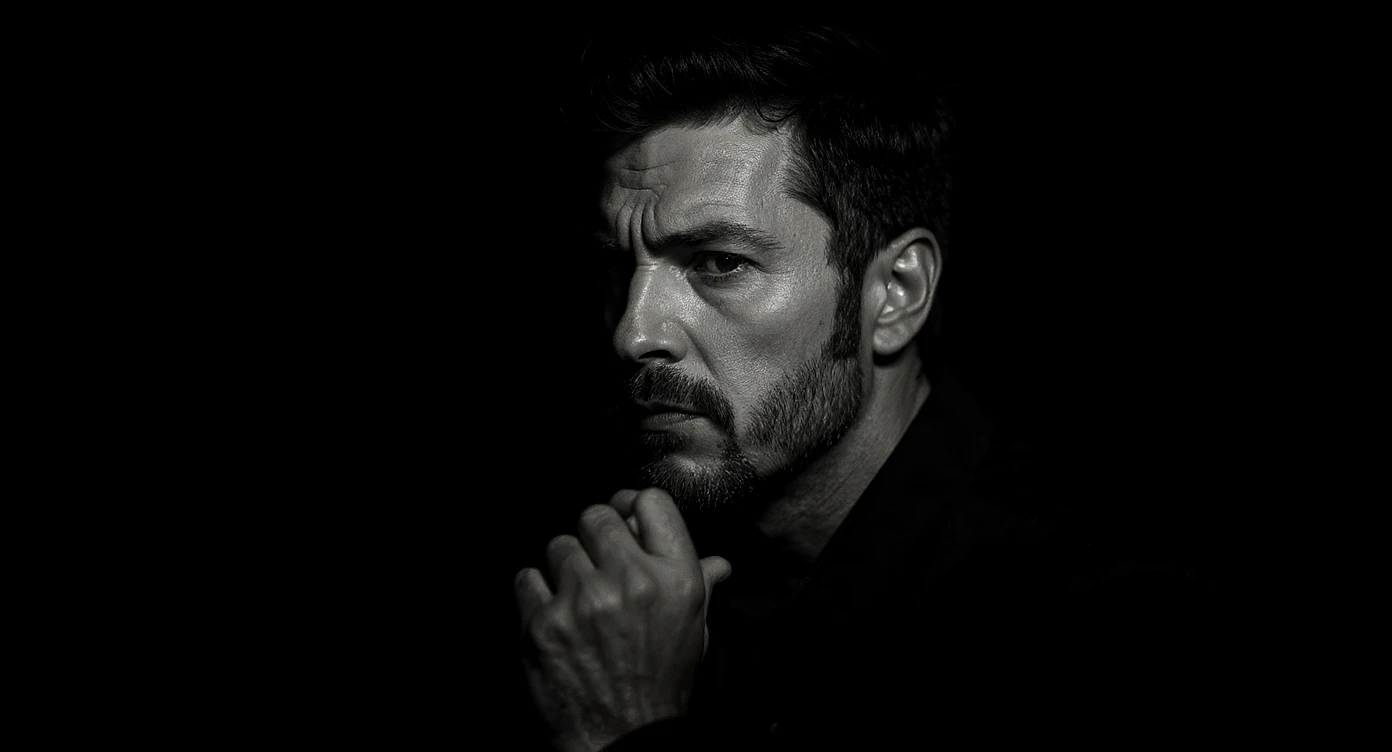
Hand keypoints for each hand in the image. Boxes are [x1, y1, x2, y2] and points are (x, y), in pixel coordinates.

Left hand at [515, 488, 730, 751]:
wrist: (622, 736)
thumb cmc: (660, 682)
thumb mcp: (693, 632)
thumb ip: (700, 587)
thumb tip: (718, 563)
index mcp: (676, 579)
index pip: (651, 503)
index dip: (633, 505)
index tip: (624, 518)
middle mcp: (632, 582)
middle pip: (597, 515)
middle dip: (594, 535)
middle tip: (596, 560)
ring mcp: (583, 601)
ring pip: (559, 544)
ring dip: (564, 566)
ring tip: (576, 595)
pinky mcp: (543, 623)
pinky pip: (527, 577)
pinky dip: (535, 593)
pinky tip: (553, 613)